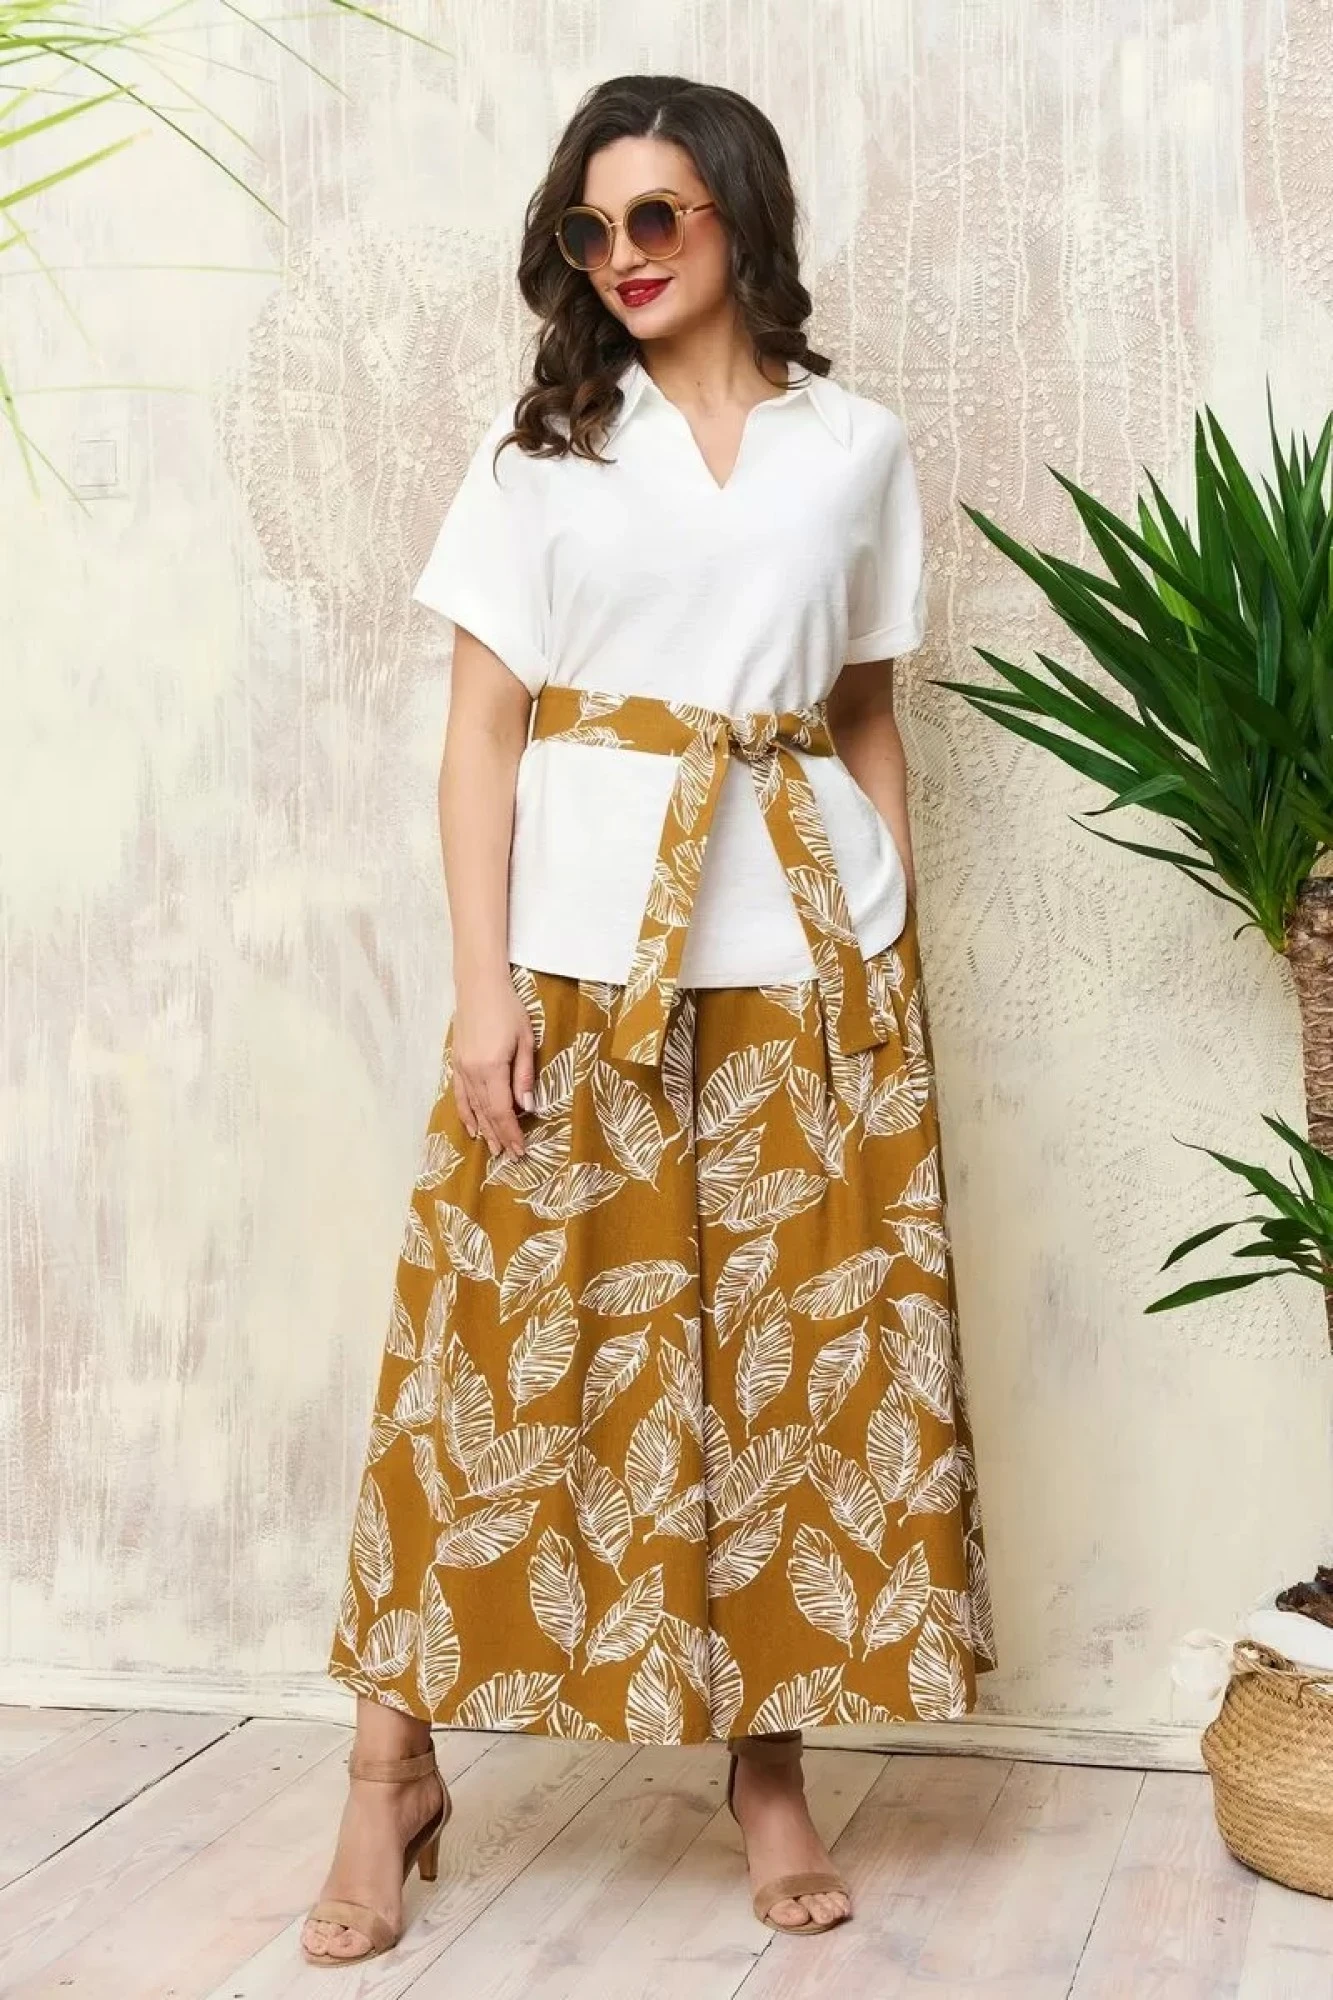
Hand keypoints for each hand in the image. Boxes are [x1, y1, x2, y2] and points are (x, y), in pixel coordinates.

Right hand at [451, 971, 535, 1159]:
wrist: (479, 986)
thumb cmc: (508, 1009)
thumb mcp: (525, 1041)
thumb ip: (524, 1076)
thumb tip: (528, 1106)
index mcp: (492, 1068)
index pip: (502, 1110)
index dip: (511, 1132)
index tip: (520, 1149)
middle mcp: (472, 1073)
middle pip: (486, 1113)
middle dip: (499, 1136)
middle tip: (510, 1155)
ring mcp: (461, 1068)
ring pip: (472, 1107)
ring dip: (483, 1129)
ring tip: (492, 1147)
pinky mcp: (456, 1063)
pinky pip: (459, 1095)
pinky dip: (466, 1113)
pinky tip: (471, 1126)